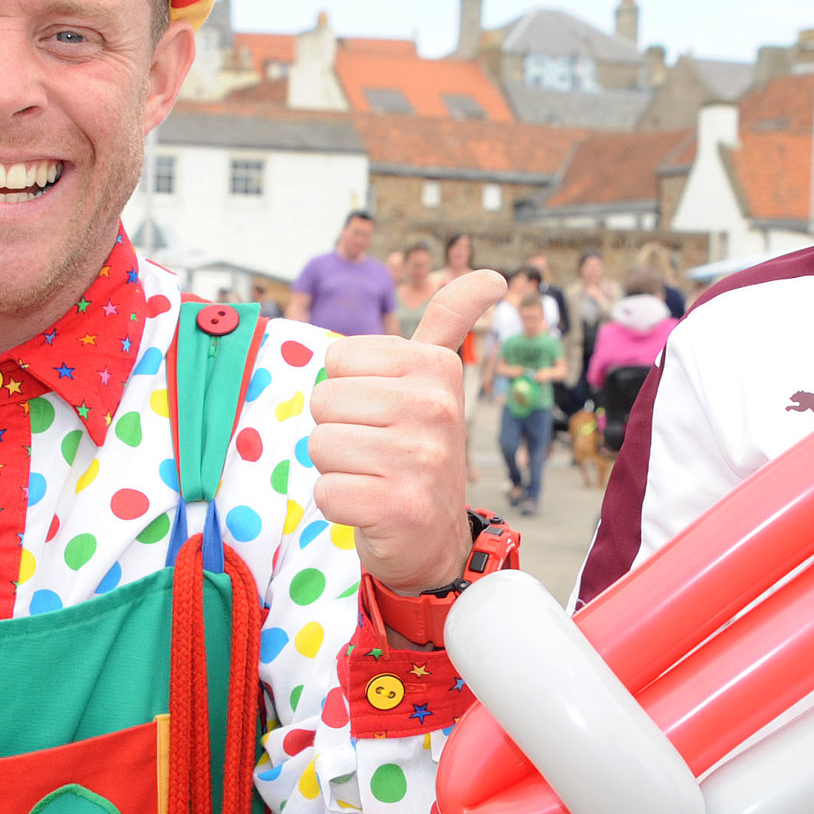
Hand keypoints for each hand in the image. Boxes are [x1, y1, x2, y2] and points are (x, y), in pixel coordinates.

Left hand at [310, 269, 505, 592]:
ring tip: (373, 476)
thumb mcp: (435, 380)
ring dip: (337, 467)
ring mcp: (420, 459)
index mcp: (436, 367)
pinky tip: (370, 506)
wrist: (436, 537)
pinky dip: (338, 504)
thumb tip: (493, 276)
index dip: (348, 389)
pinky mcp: (399, 507)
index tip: (383, 412)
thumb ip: (450, 321)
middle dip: (339, 429)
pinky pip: (326, 492)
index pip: (338, 359)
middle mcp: (435, 408)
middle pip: (324, 401)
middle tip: (375, 450)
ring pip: (320, 445)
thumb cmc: (418, 449)